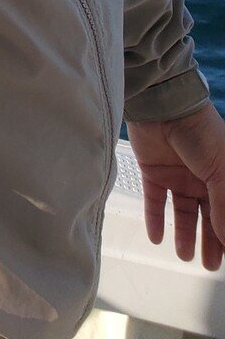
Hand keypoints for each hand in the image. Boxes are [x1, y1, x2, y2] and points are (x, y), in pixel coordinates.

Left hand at [127, 104, 224, 269]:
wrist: (163, 105)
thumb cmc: (201, 133)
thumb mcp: (221, 172)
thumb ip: (224, 207)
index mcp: (223, 174)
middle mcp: (201, 176)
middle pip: (207, 216)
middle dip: (209, 242)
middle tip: (209, 265)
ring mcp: (177, 174)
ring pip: (182, 212)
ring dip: (183, 234)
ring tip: (184, 256)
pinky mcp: (152, 170)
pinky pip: (154, 200)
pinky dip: (154, 219)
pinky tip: (156, 238)